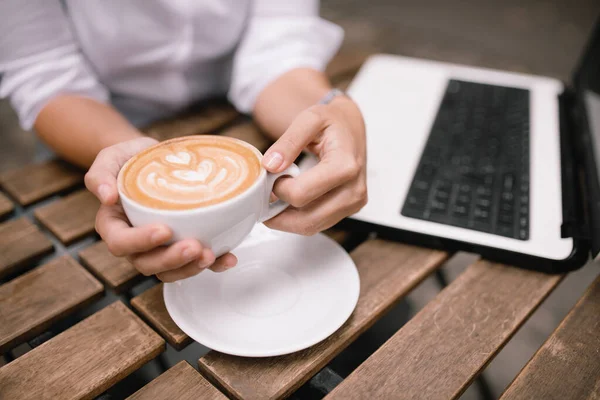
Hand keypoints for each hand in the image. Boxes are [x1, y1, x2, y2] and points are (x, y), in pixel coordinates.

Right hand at [84, 137, 236, 281]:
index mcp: (114, 225)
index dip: (141, 242)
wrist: (155, 157)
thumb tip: (106, 197)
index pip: (121, 243)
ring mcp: (161, 248)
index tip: (164, 230)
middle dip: (172, 260)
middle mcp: (136, 244)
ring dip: (191, 268)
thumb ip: (100, 174)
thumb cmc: (130, 158)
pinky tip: (229, 258)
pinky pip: (196, 262)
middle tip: (195, 246)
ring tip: (211, 255)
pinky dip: (214, 265)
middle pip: (147, 263)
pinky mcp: (184, 245)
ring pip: (171, 271)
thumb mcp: (111, 157)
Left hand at [261, 95, 366, 234]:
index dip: (278, 189)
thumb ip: (288, 141)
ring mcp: (354, 203)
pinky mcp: (350, 210)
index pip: (301, 194)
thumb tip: (271, 165)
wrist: (351, 127)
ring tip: (276, 197)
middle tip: (266, 194)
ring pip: (311, 227)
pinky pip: (318, 224)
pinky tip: (290, 202)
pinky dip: (298, 219)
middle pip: (306, 220)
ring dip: (287, 219)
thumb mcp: (309, 119)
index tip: (272, 176)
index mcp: (345, 166)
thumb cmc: (332, 122)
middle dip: (278, 212)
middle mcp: (354, 190)